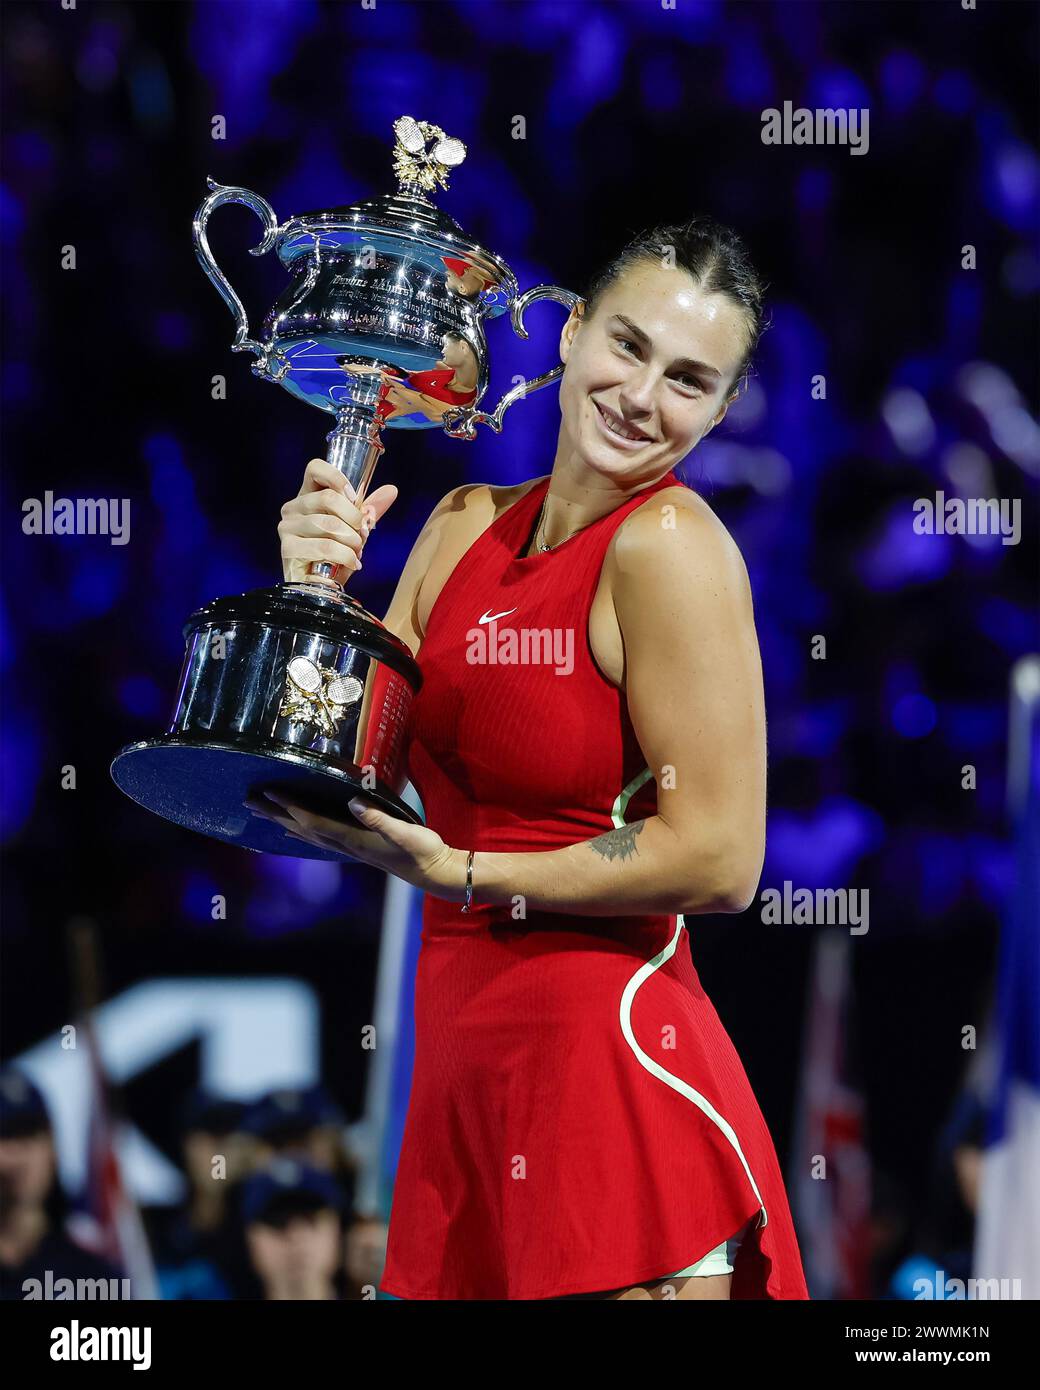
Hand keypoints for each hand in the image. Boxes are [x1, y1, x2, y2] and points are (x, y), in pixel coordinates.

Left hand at [244, 789, 467, 900]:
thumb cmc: (423, 851)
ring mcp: (351, 848)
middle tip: (249, 802)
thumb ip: (378, 818)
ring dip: (283, 823)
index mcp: (353, 839)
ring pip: (307, 835)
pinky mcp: (358, 847)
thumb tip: (352, 802)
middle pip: (301, 830)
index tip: (269, 792)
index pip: (313, 821)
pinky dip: (303, 831)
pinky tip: (298, 829)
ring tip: (263, 814)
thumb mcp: (405, 832)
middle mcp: (346, 845)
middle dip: (275, 815)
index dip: (290, 807)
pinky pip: (321, 838)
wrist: (436, 873)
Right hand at [279, 458, 398, 586]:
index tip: (354, 496)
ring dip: (352, 541)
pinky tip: (351, 564)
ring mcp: (287, 528)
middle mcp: (292, 508)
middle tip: (364, 534)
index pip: (315, 468)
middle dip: (354, 518)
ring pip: (329, 524)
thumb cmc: (334, 555)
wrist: (321, 588)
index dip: (336, 477)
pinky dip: (345, 557)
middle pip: (328, 498)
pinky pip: (325, 547)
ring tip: (357, 553)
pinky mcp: (288, 549)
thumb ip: (369, 510)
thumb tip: (391, 490)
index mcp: (307, 496)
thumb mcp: (354, 530)